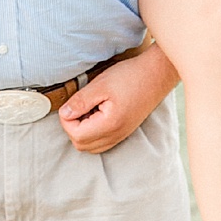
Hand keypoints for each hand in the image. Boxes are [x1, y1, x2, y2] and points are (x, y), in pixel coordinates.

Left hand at [58, 43, 178, 153]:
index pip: (76, 135)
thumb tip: (64, 113)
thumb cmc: (129, 76)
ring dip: (81, 130)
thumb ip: (80, 102)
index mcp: (110, 125)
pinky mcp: (124, 131)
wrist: (156, 75)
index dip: (66, 120)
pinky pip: (102, 141)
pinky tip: (95, 112)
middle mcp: (117, 135)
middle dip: (72, 127)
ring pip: (91, 146)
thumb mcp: (100, 85)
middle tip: (77, 106)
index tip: (71, 104)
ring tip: (87, 109)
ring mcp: (122, 135)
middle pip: (82, 145)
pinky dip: (92, 131)